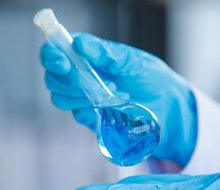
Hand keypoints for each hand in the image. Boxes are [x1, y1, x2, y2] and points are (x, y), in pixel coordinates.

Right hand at [40, 32, 196, 165]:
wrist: (167, 108)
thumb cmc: (151, 78)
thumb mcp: (132, 60)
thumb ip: (106, 53)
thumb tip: (80, 43)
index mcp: (86, 55)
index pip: (55, 52)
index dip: (52, 56)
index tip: (64, 63)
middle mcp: (78, 75)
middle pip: (52, 78)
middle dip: (67, 80)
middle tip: (90, 80)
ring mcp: (81, 97)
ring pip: (59, 98)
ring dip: (79, 95)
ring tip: (110, 91)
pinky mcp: (88, 116)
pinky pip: (76, 114)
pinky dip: (91, 109)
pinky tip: (112, 104)